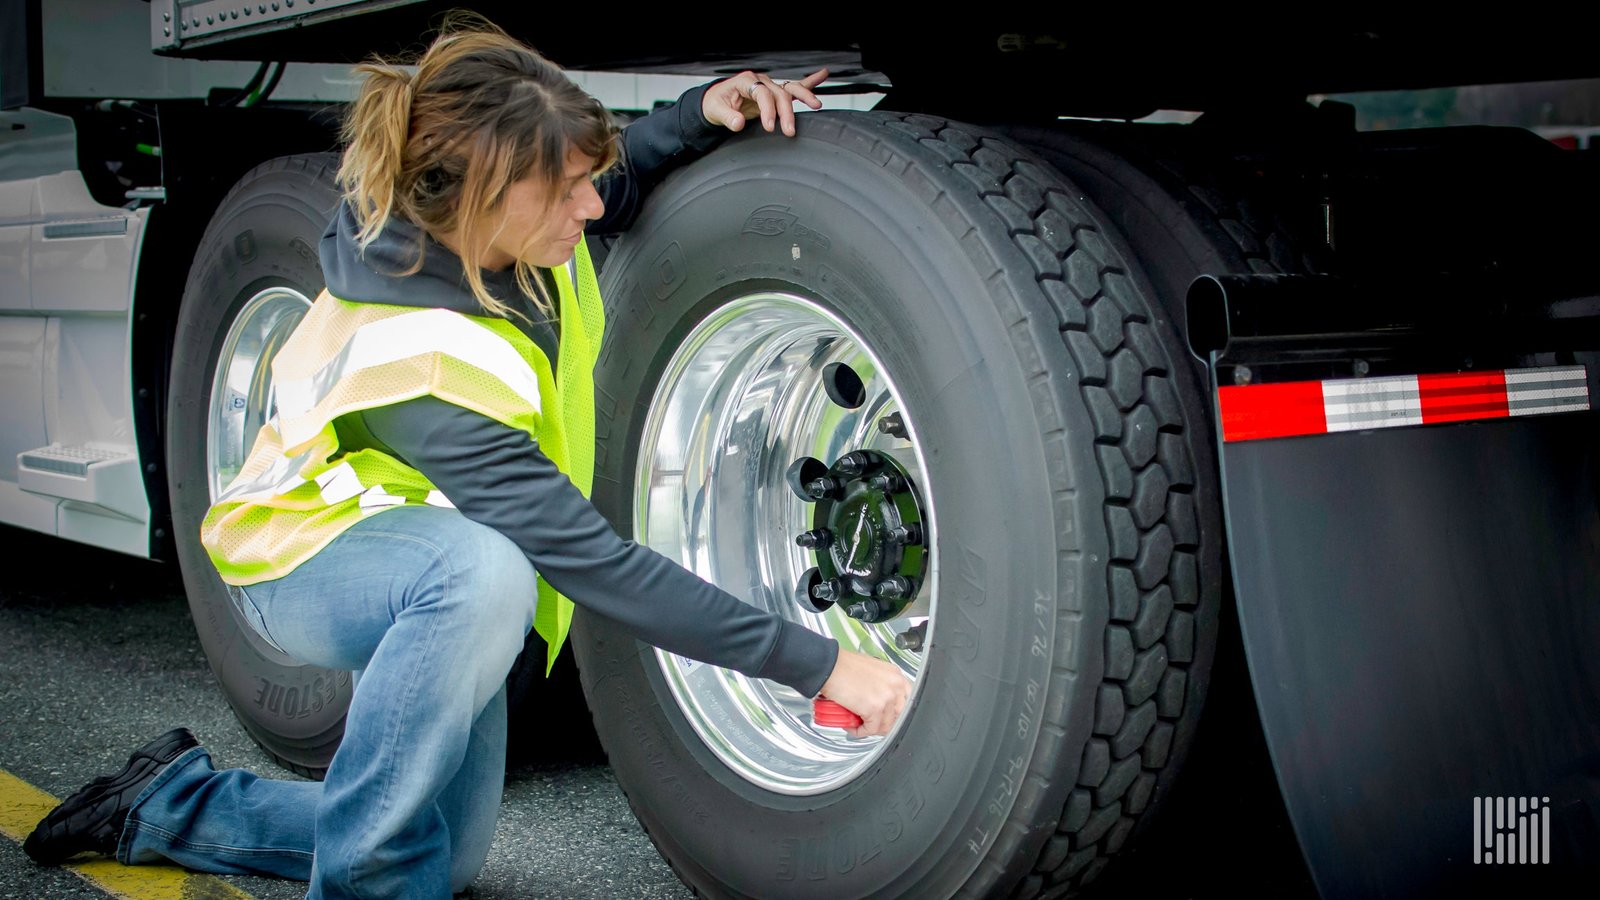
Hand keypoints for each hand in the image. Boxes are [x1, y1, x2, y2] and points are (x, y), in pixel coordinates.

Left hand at [701, 68, 829, 136]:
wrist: (716, 100)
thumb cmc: (716, 103)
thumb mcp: (715, 111)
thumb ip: (727, 117)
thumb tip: (739, 122)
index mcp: (745, 81)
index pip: (762, 93)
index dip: (767, 110)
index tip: (769, 126)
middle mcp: (760, 81)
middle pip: (779, 94)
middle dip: (786, 112)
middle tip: (789, 131)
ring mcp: (769, 86)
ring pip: (790, 88)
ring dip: (805, 97)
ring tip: (816, 105)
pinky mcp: (774, 94)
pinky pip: (795, 87)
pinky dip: (810, 82)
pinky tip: (823, 74)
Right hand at [817, 648, 911, 737]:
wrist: (828, 666)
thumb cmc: (843, 666)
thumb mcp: (871, 670)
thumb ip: (881, 684)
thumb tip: (879, 700)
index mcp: (895, 675)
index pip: (907, 700)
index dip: (895, 712)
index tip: (885, 716)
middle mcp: (895, 685)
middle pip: (899, 715)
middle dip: (884, 722)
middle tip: (870, 722)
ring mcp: (886, 697)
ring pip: (886, 725)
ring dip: (871, 729)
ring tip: (858, 724)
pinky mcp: (874, 709)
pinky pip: (871, 729)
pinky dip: (860, 732)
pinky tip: (852, 727)